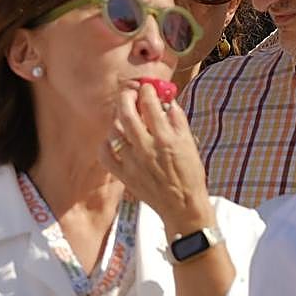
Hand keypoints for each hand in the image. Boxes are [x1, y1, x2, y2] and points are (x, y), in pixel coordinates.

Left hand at [101, 85, 212, 235]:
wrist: (183, 207)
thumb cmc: (190, 174)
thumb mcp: (189, 144)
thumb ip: (177, 120)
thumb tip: (166, 101)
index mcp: (165, 140)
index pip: (150, 106)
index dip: (147, 92)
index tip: (146, 88)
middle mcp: (146, 149)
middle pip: (126, 114)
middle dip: (126, 97)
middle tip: (130, 93)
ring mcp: (132, 162)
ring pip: (114, 131)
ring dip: (118, 120)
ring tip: (125, 117)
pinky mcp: (123, 175)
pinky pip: (105, 154)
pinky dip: (106, 143)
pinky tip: (114, 139)